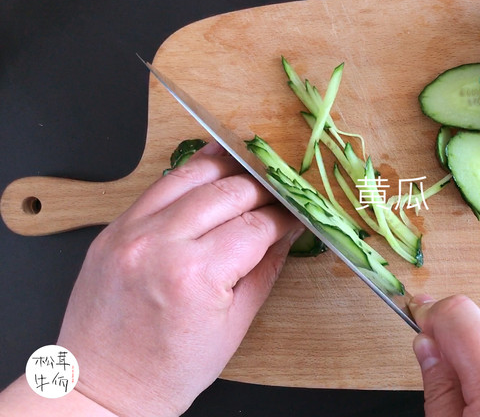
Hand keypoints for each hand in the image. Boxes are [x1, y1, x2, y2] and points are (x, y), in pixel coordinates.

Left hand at [54, 142, 302, 415]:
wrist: (104, 385)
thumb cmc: (169, 369)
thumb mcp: (235, 326)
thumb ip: (265, 269)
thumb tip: (287, 232)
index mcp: (196, 275)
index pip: (257, 224)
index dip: (285, 216)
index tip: (298, 214)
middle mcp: (160, 244)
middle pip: (230, 190)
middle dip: (264, 189)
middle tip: (281, 196)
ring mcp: (131, 231)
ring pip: (193, 173)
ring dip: (229, 170)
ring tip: (252, 175)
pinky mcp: (114, 228)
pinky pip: (160, 185)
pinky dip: (191, 176)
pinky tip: (212, 173)